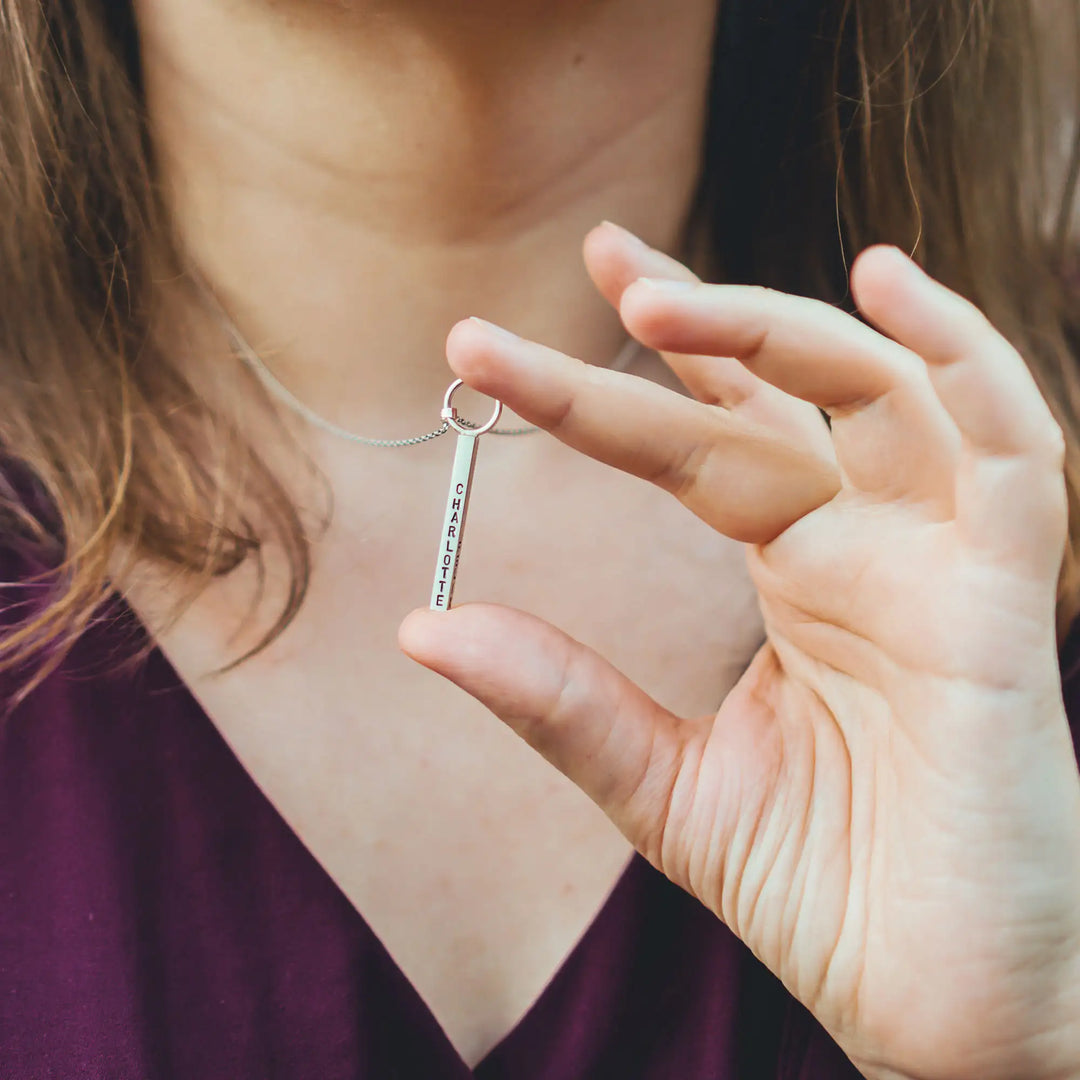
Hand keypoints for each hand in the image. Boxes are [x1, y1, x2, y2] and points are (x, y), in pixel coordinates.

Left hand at [399, 221, 1079, 1079]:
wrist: (935, 1008)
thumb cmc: (825, 888)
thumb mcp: (666, 783)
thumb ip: (562, 698)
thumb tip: (423, 626)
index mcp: (799, 575)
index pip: (711, 433)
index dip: (635, 369)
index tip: (511, 338)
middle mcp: (866, 549)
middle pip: (779, 394)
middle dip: (691, 321)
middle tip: (589, 263)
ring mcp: (938, 565)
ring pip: (882, 395)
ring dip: (780, 327)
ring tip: (653, 296)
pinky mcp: (1005, 607)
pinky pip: (1015, 453)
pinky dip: (966, 361)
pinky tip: (888, 286)